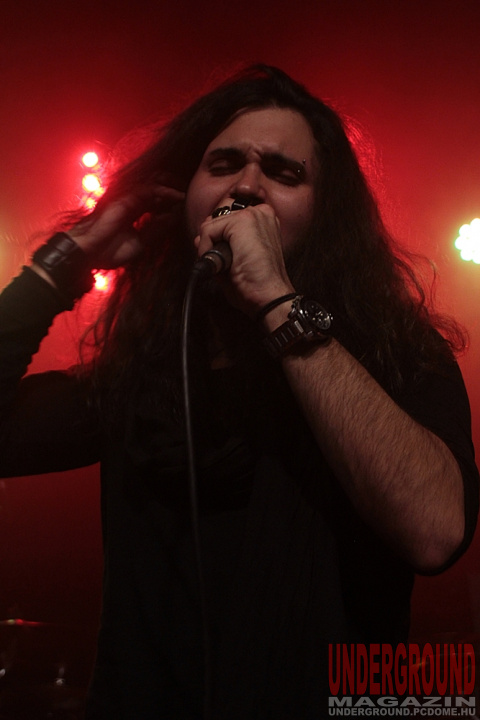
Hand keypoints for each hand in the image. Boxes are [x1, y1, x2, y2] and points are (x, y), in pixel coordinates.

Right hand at [68, 185, 184, 267]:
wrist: (89, 253)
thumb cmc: (109, 250)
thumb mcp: (140, 242)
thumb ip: (156, 230)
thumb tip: (173, 218)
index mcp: (135, 212)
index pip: (157, 201)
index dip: (172, 202)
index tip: (187, 206)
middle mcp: (132, 202)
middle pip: (157, 188)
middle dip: (174, 190)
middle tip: (189, 196)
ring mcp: (128, 198)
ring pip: (155, 185)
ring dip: (172, 188)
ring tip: (186, 194)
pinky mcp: (125, 197)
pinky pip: (149, 189)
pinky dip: (165, 191)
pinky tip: (177, 196)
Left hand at [194, 203, 294, 316]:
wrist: (269, 296)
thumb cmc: (258, 284)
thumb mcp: (237, 259)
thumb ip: (219, 245)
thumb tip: (199, 238)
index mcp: (262, 220)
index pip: (226, 217)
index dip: (217, 239)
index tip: (224, 258)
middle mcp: (260, 212)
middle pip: (217, 217)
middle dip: (212, 241)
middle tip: (224, 263)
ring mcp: (252, 214)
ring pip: (211, 224)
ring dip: (209, 248)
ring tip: (225, 266)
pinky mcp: (242, 221)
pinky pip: (207, 230)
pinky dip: (206, 250)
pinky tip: (221, 264)